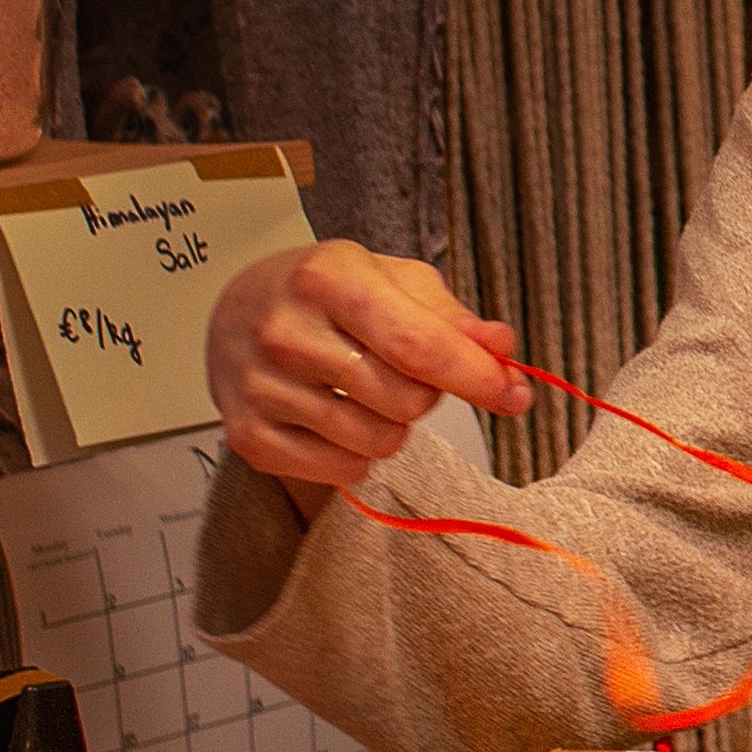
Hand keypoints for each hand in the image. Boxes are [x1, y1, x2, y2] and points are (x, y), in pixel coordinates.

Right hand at [208, 241, 529, 506]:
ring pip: (377, 442)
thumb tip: (502, 350)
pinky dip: (358, 456)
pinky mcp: (248, 435)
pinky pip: (341, 471)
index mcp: (327, 280)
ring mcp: (260, 388)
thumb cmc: (327, 293)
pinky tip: (339, 420)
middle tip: (404, 372)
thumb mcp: (392, 281)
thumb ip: (453, 318)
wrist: (236, 310)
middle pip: (406, 401)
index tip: (515, 395)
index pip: (419, 347)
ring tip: (368, 394)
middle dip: (428, 395)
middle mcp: (286, 333)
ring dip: (394, 427)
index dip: (478, 378)